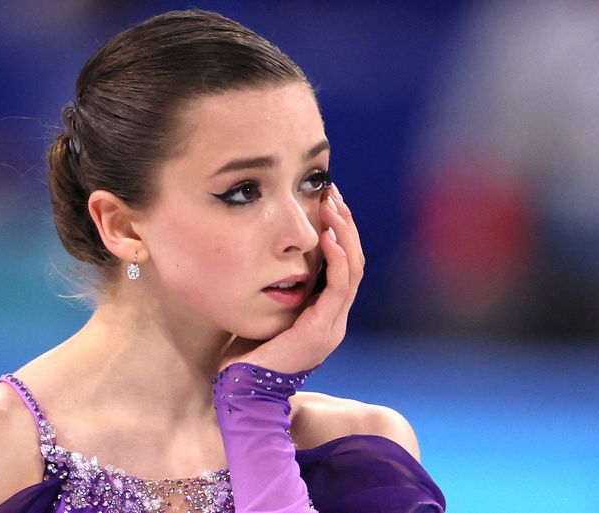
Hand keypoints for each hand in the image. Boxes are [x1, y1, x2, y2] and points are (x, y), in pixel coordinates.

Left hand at [219, 184, 364, 373]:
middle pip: (355, 263)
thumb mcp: (271, 312)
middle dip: (346, 225)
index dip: (341, 233)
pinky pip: (338, 287)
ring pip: (353, 271)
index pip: (345, 267)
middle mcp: (336, 319)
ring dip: (345, 235)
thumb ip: (283, 291)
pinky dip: (338, 259)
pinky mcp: (321, 330)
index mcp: (326, 315)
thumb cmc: (249, 350)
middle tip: (334, 194)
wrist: (242, 389)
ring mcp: (332, 326)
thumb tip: (277, 258)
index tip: (328, 201)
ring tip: (333, 207)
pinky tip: (329, 237)